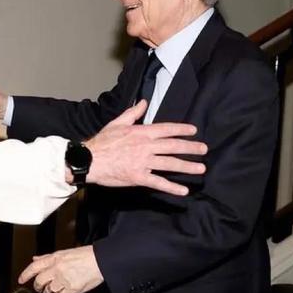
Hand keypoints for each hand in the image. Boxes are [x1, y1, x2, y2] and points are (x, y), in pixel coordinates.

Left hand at [18, 246, 102, 292]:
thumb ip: (48, 257)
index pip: (34, 266)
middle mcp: (57, 268)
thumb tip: (36, 259)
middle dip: (38, 287)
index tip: (21, 280)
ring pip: (48, 292)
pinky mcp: (72, 289)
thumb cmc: (86, 255)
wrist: (101, 260)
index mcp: (55, 258)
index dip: (25, 274)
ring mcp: (64, 279)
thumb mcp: (64, 252)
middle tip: (40, 288)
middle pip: (39, 282)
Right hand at [85, 100, 206, 194]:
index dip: (182, 130)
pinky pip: (158, 183)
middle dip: (190, 148)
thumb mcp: (117, 123)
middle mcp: (145, 146)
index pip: (166, 129)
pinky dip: (171, 187)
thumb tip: (144, 102)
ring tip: (200, 169)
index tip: (194, 131)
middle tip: (204, 150)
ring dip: (187, 167)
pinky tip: (183, 191)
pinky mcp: (138, 177)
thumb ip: (133, 113)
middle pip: (173, 146)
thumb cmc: (102, 141)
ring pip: (170, 164)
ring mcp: (143, 162)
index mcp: (141, 132)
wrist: (89, 160)